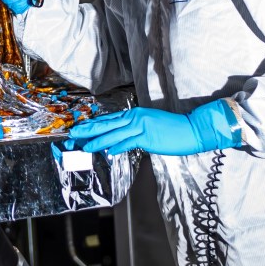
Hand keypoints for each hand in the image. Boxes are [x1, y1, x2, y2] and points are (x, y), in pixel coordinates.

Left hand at [63, 101, 241, 156]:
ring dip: (97, 141)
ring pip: (113, 134)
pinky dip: (117, 147)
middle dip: (88, 130)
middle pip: (106, 124)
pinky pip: (128, 143)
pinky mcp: (147, 137)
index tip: (80, 128)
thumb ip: (134, 133)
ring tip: (84, 146)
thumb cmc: (173, 130)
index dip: (93, 125)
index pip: (109, 120)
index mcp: (135, 114)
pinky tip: (108, 152)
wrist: (191, 129)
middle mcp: (135, 117)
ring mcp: (140, 126)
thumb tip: (118, 143)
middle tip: (73, 134)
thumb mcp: (150, 127)